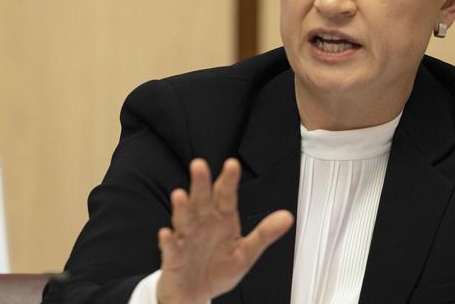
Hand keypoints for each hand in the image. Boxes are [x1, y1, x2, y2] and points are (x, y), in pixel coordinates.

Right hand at [156, 158, 293, 303]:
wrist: (196, 293)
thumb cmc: (218, 269)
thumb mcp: (246, 252)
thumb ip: (265, 234)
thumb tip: (287, 217)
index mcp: (222, 219)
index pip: (226, 196)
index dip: (228, 180)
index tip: (232, 164)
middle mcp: (203, 223)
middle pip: (201, 200)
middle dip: (200, 183)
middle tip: (199, 165)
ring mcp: (186, 238)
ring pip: (183, 219)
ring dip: (181, 207)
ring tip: (180, 195)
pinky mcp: (174, 257)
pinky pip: (170, 248)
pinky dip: (168, 242)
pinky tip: (166, 234)